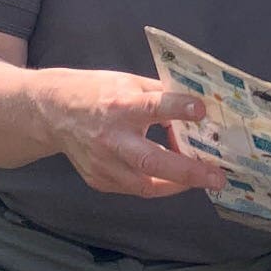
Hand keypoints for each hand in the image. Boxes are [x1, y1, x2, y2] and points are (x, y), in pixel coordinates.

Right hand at [34, 68, 227, 198]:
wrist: (53, 112)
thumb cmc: (97, 93)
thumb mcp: (129, 83)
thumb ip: (161, 95)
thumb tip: (199, 104)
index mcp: (120, 105)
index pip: (152, 106)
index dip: (178, 108)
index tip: (202, 110)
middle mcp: (110, 138)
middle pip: (151, 160)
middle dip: (188, 171)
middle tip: (217, 177)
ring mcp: (102, 163)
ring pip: (145, 184)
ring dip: (178, 183)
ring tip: (203, 178)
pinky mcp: (98, 180)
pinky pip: (134, 187)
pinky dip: (157, 183)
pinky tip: (172, 176)